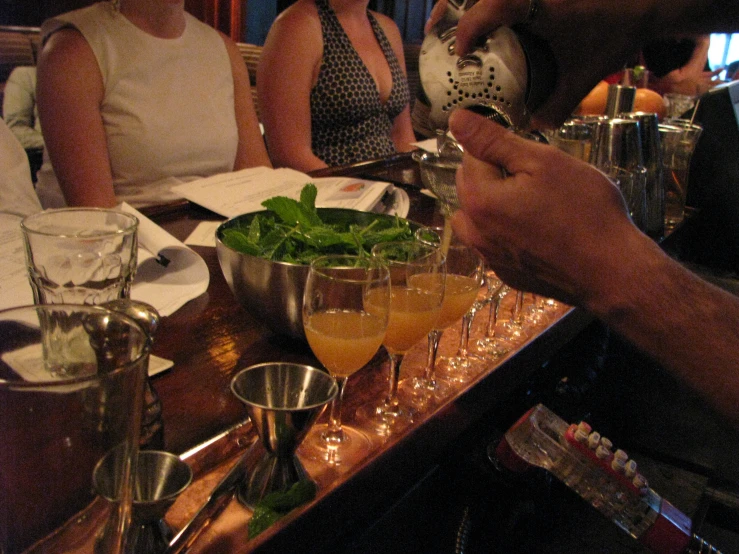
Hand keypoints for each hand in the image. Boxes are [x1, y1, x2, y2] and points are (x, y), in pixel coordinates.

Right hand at [435, 0, 655, 126]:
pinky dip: (491, 5)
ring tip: (456, 21)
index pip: (484, 12)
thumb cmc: (616, 31)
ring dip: (468, 2)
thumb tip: (532, 126)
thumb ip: (556, 106)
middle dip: (450, 7)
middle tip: (438, 26)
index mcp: (532, 6)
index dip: (464, 33)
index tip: (460, 54)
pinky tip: (490, 19)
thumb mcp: (583, 75)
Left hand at [448, 108, 639, 306]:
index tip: (529, 154)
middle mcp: (475, 232)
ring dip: (495, 203)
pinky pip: (494, 242)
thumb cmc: (584, 211)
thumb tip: (456, 120)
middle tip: (538, 177)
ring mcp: (490, 257)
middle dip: (495, 174)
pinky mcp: (506, 274)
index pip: (470, 156)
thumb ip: (493, 140)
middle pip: (470, 186)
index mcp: (479, 200)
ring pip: (477, 216)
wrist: (612, 271)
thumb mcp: (543, 162)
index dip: (500, 147)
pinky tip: (538, 229)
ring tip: (533, 201)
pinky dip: (506, 231)